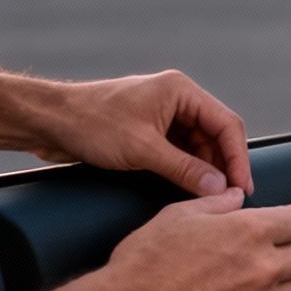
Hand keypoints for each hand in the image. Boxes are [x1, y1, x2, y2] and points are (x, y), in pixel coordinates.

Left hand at [0, 70, 254, 196]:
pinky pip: (179, 152)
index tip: (242, 188)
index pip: (226, 124)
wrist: (48, 122)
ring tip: (209, 198)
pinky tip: (189, 189)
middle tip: (229, 199)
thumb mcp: (142, 150)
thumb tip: (219, 189)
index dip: (238, 158)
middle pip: (215, 136)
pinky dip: (187, 170)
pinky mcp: (149, 132)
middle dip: (223, 166)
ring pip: (198, 146)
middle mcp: (176, 100)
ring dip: (204, 170)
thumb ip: (184, 169)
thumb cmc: (91, 124)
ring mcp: (162, 115)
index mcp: (180, 91)